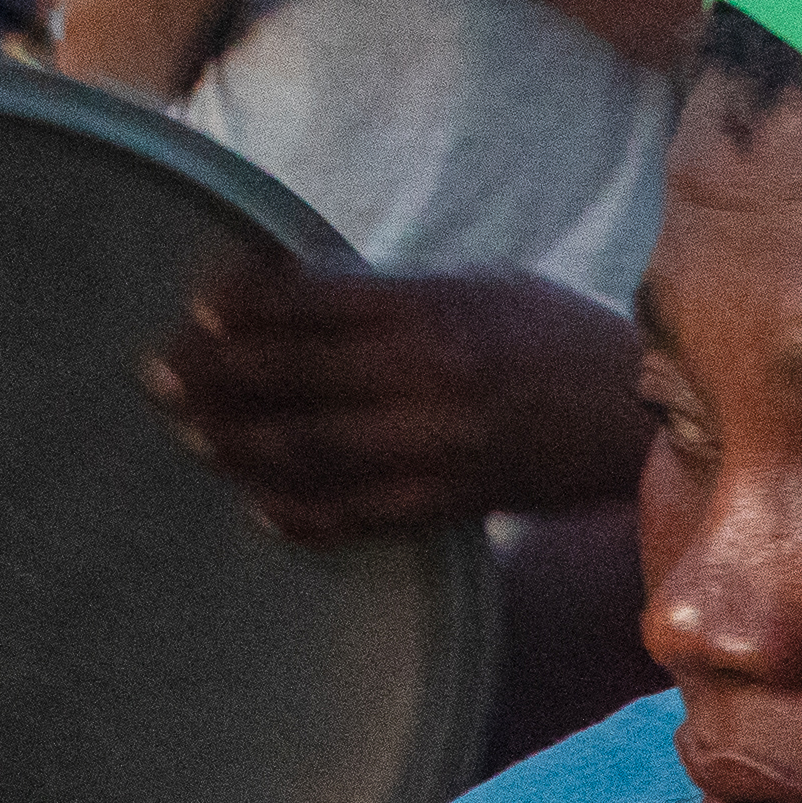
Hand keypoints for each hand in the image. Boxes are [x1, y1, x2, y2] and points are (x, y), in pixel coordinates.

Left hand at [153, 256, 649, 539]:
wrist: (642, 418)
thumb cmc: (557, 338)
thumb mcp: (482, 288)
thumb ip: (395, 295)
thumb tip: (297, 292)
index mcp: (432, 309)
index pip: (308, 303)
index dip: (240, 307)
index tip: (195, 309)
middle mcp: (429, 377)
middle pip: (292, 378)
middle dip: (215, 377)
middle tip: (158, 378)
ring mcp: (441, 445)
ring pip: (313, 452)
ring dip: (241, 447)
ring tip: (193, 439)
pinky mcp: (456, 500)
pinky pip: (362, 514)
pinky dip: (305, 515)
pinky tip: (261, 508)